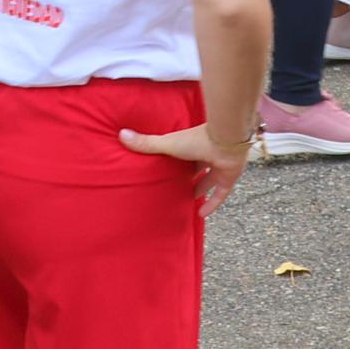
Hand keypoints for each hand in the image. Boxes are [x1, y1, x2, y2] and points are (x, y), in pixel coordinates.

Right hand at [120, 121, 251, 216]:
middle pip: (196, 167)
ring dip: (200, 190)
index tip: (164, 171)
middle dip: (188, 176)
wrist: (226, 140)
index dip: (175, 162)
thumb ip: (146, 143)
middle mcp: (206, 155)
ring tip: (187, 201)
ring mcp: (219, 166)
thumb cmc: (196, 139)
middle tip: (175, 188)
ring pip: (209, 180)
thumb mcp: (167, 143)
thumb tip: (121, 134)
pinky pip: (220, 194)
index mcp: (191, 145)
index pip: (182, 154)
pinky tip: (201, 214)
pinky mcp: (228, 178)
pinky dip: (212, 204)